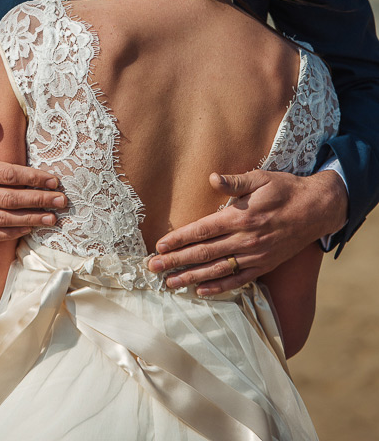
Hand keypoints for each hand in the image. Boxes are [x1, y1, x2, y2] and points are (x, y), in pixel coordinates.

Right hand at [0, 116, 65, 240]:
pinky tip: (29, 228)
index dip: (33, 178)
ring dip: (30, 220)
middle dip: (38, 201)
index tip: (54, 180)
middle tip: (61, 201)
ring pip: (3, 220)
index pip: (8, 175)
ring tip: (52, 219)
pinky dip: (11, 235)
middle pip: (10, 200)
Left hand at [148, 169, 347, 294]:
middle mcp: (246, 239)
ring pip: (217, 270)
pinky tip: (201, 291)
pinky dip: (218, 288)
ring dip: (191, 277)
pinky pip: (238, 280)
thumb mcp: (260, 177)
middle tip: (152, 269)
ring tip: (169, 284)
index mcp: (241, 216)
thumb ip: (235, 181)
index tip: (160, 246)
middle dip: (176, 262)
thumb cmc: (284, 189)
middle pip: (204, 253)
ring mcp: (255, 255)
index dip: (180, 239)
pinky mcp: (264, 265)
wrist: (316, 209)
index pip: (202, 230)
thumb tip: (212, 178)